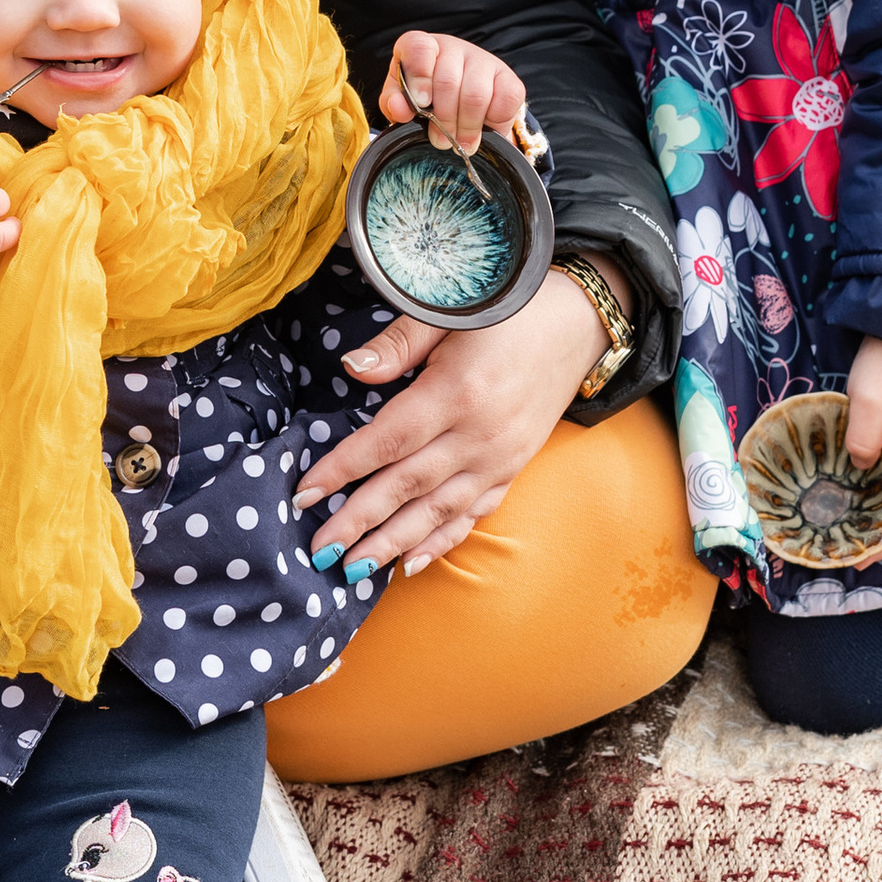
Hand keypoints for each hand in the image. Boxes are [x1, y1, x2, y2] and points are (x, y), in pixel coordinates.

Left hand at [293, 271, 606, 577]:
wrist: (577, 325)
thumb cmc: (506, 311)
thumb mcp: (450, 312)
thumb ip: (397, 344)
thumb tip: (350, 369)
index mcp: (456, 392)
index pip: (387, 440)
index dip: (342, 469)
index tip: (305, 494)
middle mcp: (479, 434)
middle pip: (407, 486)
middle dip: (359, 522)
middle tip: (320, 551)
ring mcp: (499, 458)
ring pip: (438, 510)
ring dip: (393, 543)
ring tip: (353, 570)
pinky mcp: (513, 469)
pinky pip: (474, 514)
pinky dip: (442, 541)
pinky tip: (411, 564)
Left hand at [380, 30, 528, 157]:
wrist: (459, 106)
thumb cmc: (425, 99)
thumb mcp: (402, 100)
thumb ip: (394, 103)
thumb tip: (399, 109)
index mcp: (421, 46)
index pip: (419, 48)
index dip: (420, 77)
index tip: (422, 104)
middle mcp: (453, 47)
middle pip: (448, 81)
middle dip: (444, 119)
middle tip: (440, 142)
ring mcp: (483, 60)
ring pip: (476, 94)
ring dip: (467, 126)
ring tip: (461, 143)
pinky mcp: (508, 77)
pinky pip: (506, 99)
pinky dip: (494, 121)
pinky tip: (483, 128)